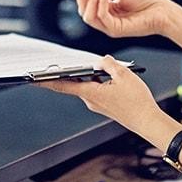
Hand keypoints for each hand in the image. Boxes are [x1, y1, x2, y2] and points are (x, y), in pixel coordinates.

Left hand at [41, 55, 160, 134]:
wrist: (148, 121)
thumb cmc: (137, 102)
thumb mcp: (124, 75)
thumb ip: (109, 64)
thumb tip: (101, 60)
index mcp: (90, 92)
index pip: (62, 84)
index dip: (46, 81)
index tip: (33, 79)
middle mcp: (90, 100)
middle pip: (74, 82)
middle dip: (68, 72)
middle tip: (57, 63)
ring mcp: (96, 104)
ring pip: (86, 85)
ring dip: (87, 75)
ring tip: (97, 65)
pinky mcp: (104, 106)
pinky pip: (95, 90)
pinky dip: (97, 82)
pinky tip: (108, 76)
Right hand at [60, 0, 172, 38]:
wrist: (163, 11)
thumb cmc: (147, 1)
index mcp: (106, 9)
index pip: (86, 2)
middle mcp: (106, 18)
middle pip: (83, 10)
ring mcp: (109, 26)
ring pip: (88, 16)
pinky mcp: (115, 30)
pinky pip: (101, 17)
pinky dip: (100, 3)